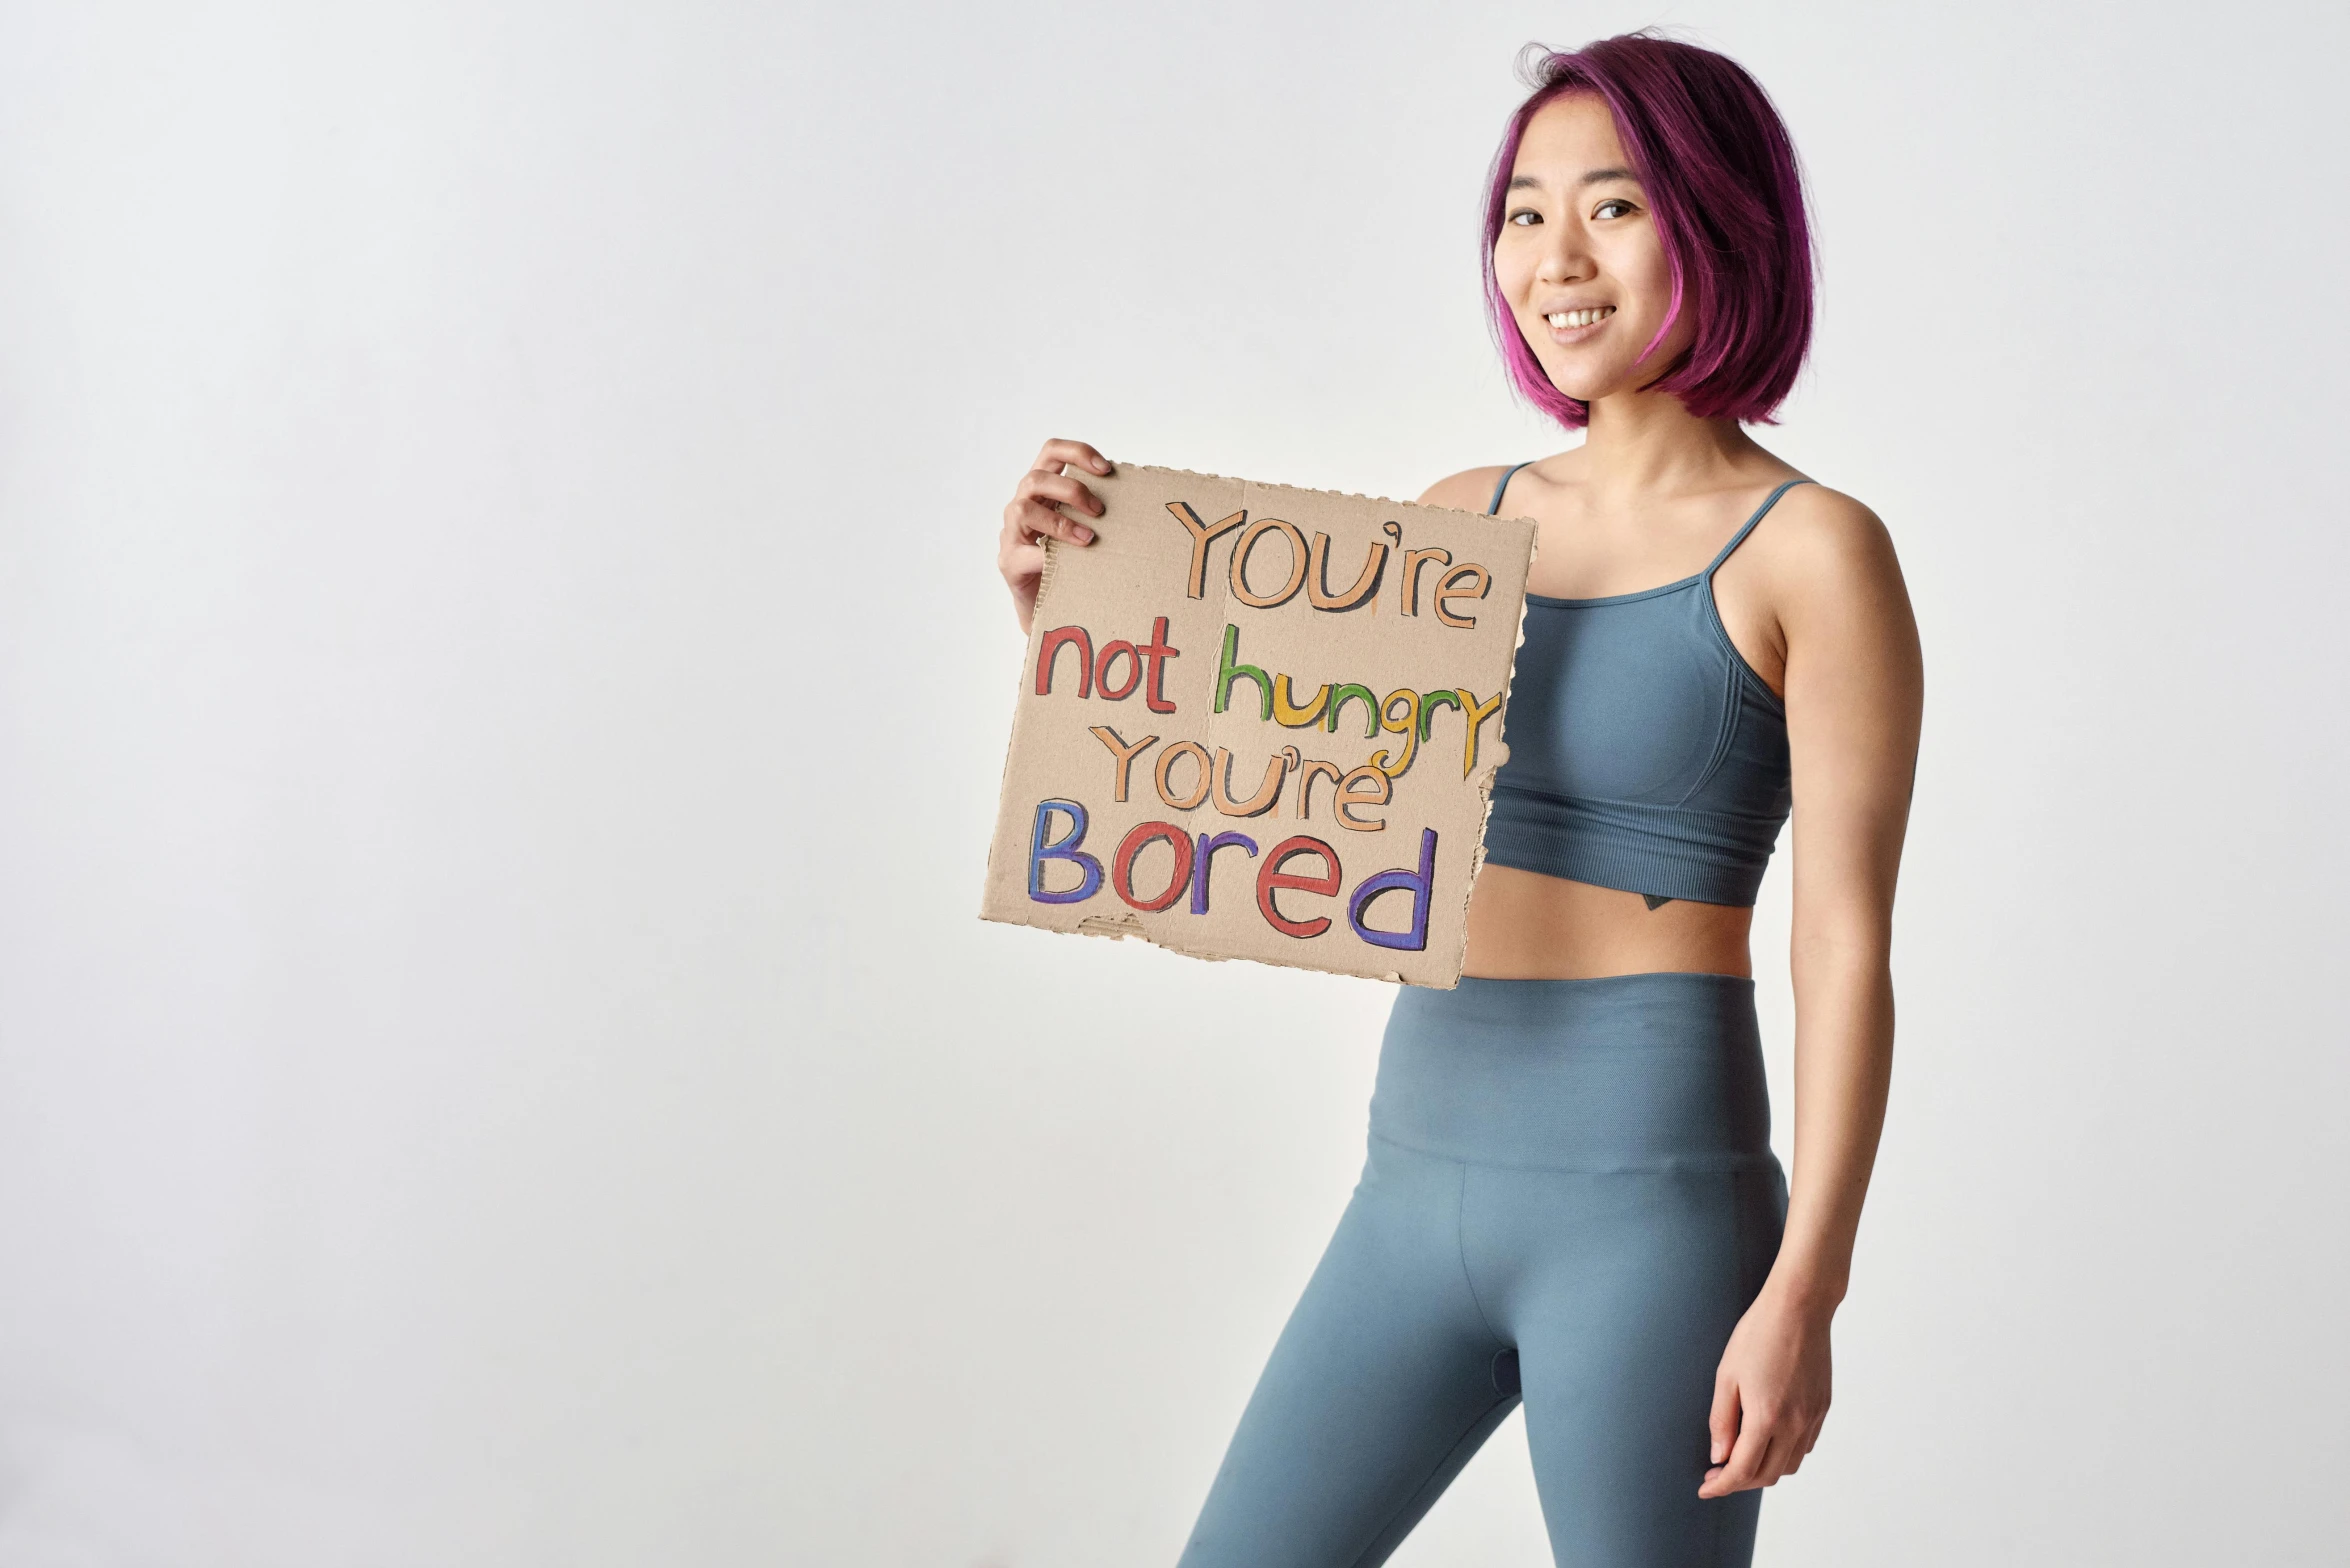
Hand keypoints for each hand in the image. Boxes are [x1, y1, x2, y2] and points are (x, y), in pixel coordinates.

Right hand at [999, 439, 1109, 632]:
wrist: (1048, 603)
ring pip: (1023, 510)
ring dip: (1060, 522)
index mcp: (1042, 490)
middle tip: (1100, 511)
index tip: (1106, 469)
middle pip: (1036, 478)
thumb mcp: (1083, 525)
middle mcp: (1021, 504)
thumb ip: (1094, 509)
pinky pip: (1026, 553)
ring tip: (1088, 538)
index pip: (1052, 452)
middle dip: (1072, 491)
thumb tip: (1137, 496)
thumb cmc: (1070, 558)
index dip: (1078, 453)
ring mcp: (1011, 532)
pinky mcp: (1009, 561)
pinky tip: (1070, 565)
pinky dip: (1049, 557)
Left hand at [1699, 1283, 1832, 1497]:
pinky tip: (1768, 1440)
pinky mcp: (1823, 1408)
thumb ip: (1722, 1420)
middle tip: (1716, 1473)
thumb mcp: (1727, 1375)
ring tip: (1740, 1458)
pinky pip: (1805, 1446)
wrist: (1800, 1307)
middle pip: (1767, 1475)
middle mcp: (1795, 1424)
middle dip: (1740, 1482)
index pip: (1742, 1470)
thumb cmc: (1758, 1334)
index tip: (1705, 1489)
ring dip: (1764, 1471)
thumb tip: (1719, 1456)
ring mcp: (1813, 1417)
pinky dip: (1785, 1454)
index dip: (1721, 1485)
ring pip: (1789, 1465)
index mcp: (1766, 1417)